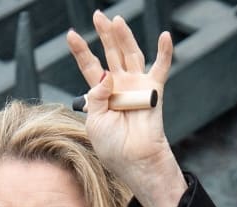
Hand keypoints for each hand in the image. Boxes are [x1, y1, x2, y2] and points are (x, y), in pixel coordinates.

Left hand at [66, 10, 186, 206]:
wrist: (134, 160)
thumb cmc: (113, 147)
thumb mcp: (95, 121)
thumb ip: (96, 96)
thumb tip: (106, 74)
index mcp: (102, 94)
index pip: (90, 66)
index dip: (81, 51)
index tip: (71, 35)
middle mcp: (120, 86)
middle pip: (111, 53)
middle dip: (104, 35)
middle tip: (98, 16)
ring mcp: (137, 86)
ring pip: (131, 54)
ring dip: (125, 37)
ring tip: (117, 20)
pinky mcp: (153, 90)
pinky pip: (161, 68)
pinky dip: (164, 52)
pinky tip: (165, 36)